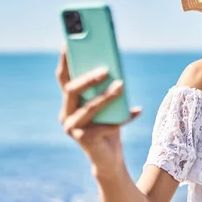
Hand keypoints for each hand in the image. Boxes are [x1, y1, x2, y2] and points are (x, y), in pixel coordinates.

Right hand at [55, 47, 141, 174]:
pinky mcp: (84, 140)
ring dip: (106, 96)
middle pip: (72, 90)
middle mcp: (66, 113)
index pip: (64, 77)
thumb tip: (114, 65)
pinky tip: (137, 111)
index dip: (65, 60)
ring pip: (89, 107)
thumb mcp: (108, 103)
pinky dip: (123, 118)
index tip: (69, 42)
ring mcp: (72, 128)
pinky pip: (105, 125)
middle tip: (105, 69)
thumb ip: (105, 87)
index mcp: (69, 101)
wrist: (109, 158)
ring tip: (121, 85)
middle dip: (88, 78)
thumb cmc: (109, 125)